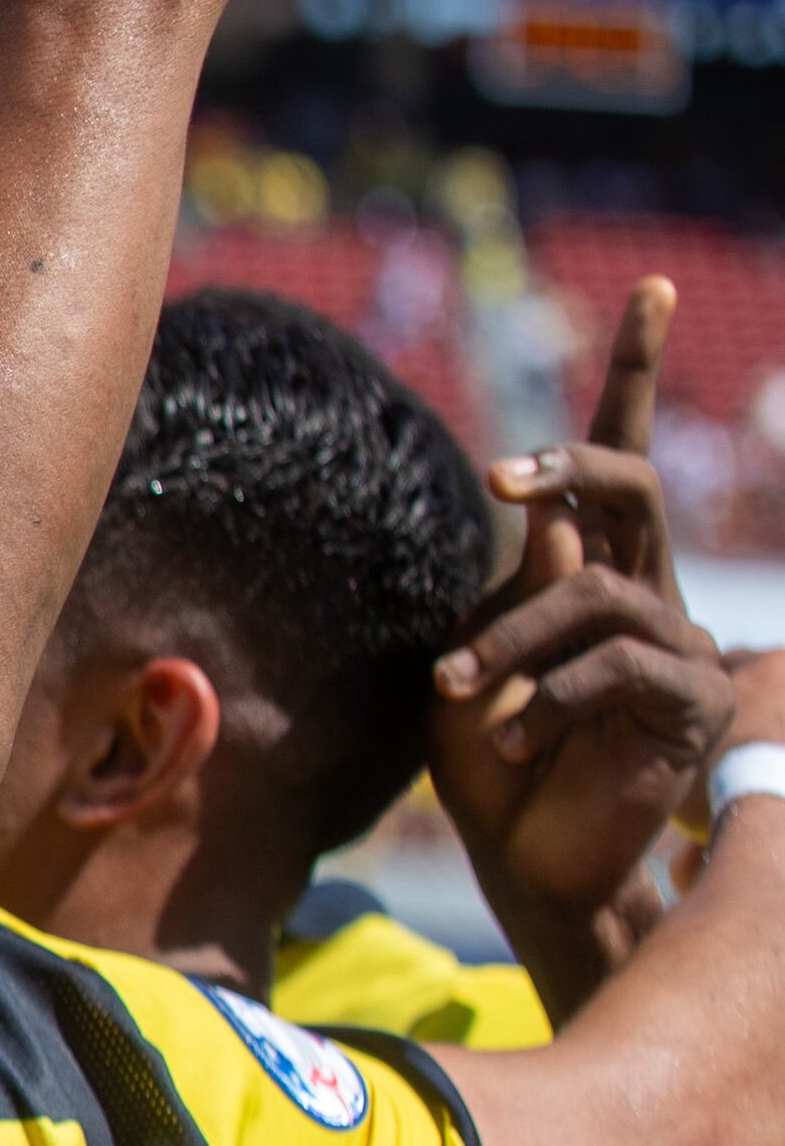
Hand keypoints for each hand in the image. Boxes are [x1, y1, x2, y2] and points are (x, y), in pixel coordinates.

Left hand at [434, 280, 727, 985]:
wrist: (531, 857)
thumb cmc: (495, 762)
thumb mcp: (477, 660)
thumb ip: (511, 589)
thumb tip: (545, 520)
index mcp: (590, 567)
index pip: (617, 456)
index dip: (633, 372)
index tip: (646, 288)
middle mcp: (644, 589)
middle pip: (632, 483)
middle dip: (570, 465)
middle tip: (504, 482)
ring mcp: (678, 642)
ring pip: (593, 591)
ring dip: (510, 639)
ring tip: (455, 689)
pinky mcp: (689, 699)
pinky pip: (613, 665)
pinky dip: (545, 696)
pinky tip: (515, 737)